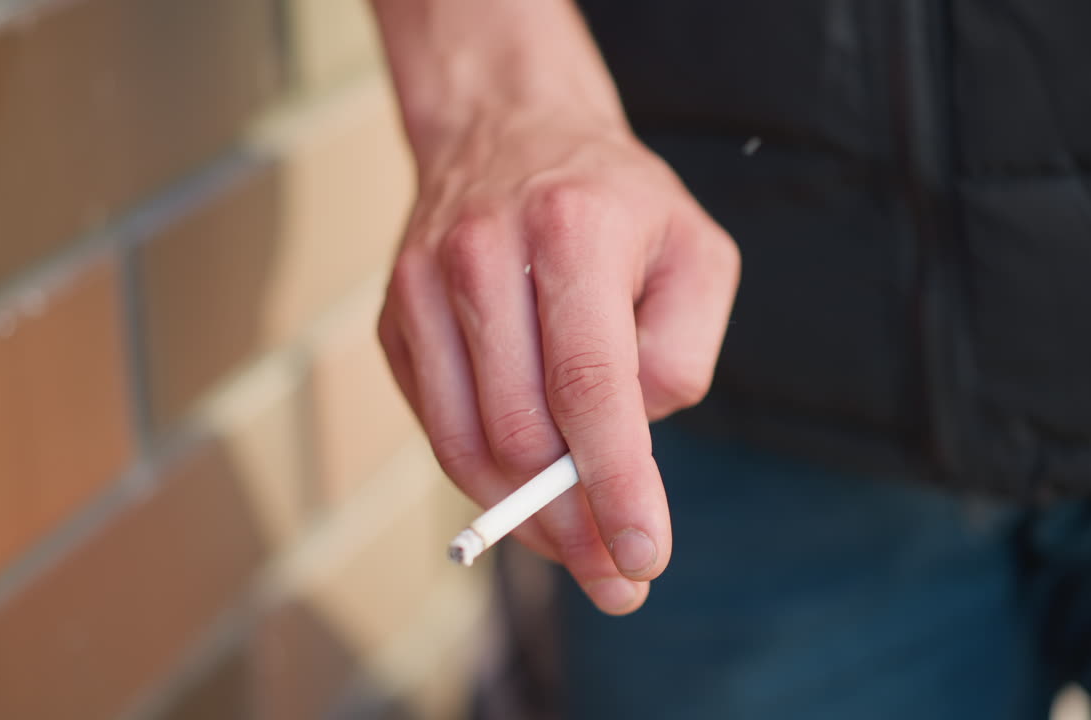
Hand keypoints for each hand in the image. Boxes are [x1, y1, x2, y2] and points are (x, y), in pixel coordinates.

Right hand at [378, 108, 738, 614]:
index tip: (643, 559)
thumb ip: (683, 351)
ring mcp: (423, 287)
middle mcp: (482, 255)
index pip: (590, 386)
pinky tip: (532, 497)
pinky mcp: (395, 319)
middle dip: (576, 524)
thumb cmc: (616, 206)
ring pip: (467, 446)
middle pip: (521, 431)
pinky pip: (437, 429)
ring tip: (582, 550)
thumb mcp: (696, 254)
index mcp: (571, 231)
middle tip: (620, 579)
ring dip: (528, 520)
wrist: (507, 130)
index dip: (616, 485)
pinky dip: (486, 481)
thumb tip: (628, 444)